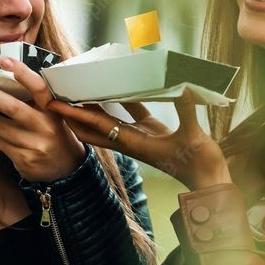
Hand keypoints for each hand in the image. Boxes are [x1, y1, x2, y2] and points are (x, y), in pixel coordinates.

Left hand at [0, 57, 85, 181]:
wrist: (66, 168)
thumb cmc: (55, 132)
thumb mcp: (53, 113)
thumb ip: (35, 99)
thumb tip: (4, 76)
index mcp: (53, 111)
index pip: (39, 89)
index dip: (23, 74)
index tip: (4, 60)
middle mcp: (44, 128)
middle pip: (12, 108)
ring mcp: (33, 146)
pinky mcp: (23, 160)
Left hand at [47, 94, 231, 190]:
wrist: (209, 181)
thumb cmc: (199, 163)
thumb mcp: (193, 136)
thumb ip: (186, 111)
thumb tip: (182, 87)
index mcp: (134, 143)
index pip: (98, 126)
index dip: (76, 114)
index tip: (55, 103)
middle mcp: (130, 140)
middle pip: (92, 126)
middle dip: (73, 113)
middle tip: (56, 93)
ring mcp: (139, 136)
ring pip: (107, 119)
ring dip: (92, 105)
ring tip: (78, 85)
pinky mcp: (151, 132)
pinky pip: (130, 113)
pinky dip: (121, 100)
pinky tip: (118, 83)